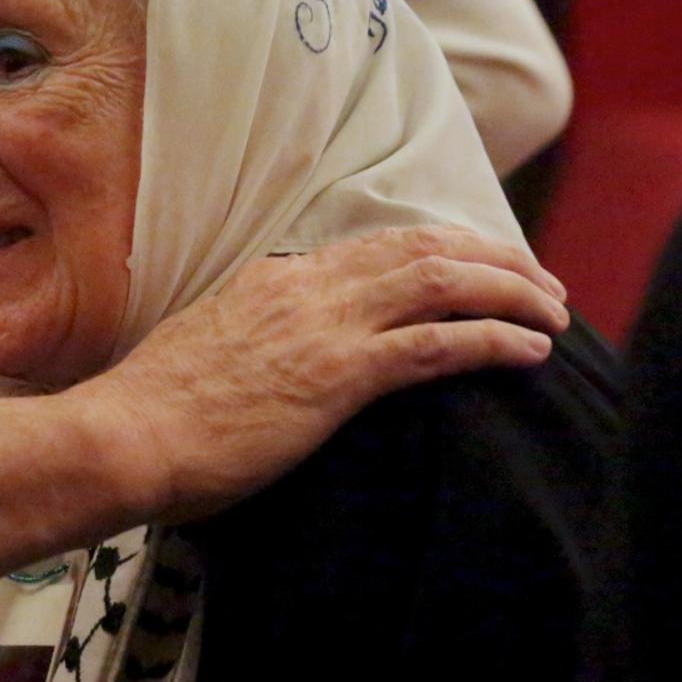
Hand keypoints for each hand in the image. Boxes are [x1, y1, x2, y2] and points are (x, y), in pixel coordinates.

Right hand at [69, 226, 567, 521]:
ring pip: (443, 283)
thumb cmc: (154, 413)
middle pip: (424, 249)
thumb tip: (276, 357)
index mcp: (274, 277)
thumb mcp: (208, 351)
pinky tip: (530, 350)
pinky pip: (437, 344)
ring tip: (554, 311)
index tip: (479, 266)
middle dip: (495, 258)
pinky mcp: (339, 374)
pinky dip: (493, 339)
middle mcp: (307, 286)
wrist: (126, 434)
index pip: (375, 246)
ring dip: (509, 291)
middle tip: (542, 281)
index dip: (441, 251)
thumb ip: (252, 339)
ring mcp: (325, 326)